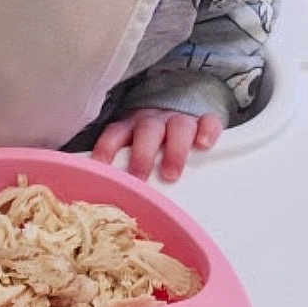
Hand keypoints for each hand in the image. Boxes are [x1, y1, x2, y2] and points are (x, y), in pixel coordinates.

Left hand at [91, 108, 223, 182]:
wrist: (181, 103)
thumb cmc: (153, 141)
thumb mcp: (134, 147)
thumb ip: (124, 166)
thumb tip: (110, 203)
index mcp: (132, 127)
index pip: (115, 133)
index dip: (106, 148)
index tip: (100, 167)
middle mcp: (154, 121)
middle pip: (147, 132)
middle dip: (142, 155)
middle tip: (139, 177)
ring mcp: (179, 119)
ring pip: (177, 128)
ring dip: (173, 150)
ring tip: (170, 173)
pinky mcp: (203, 120)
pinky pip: (207, 121)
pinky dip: (207, 131)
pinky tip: (203, 144)